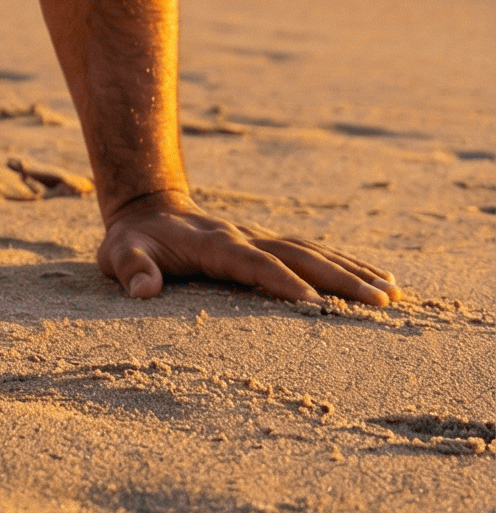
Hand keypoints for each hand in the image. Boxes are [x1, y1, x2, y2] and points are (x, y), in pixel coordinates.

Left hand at [98, 192, 398, 306]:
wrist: (148, 208)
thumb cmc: (134, 241)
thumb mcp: (119, 253)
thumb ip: (130, 268)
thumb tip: (143, 289)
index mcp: (215, 244)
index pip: (255, 264)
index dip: (282, 282)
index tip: (314, 304)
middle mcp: (246, 238)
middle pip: (300, 255)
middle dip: (340, 278)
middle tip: (380, 301)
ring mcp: (261, 239)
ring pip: (314, 252)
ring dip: (353, 271)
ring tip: (393, 293)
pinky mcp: (270, 245)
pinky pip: (314, 254)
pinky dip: (347, 265)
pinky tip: (378, 280)